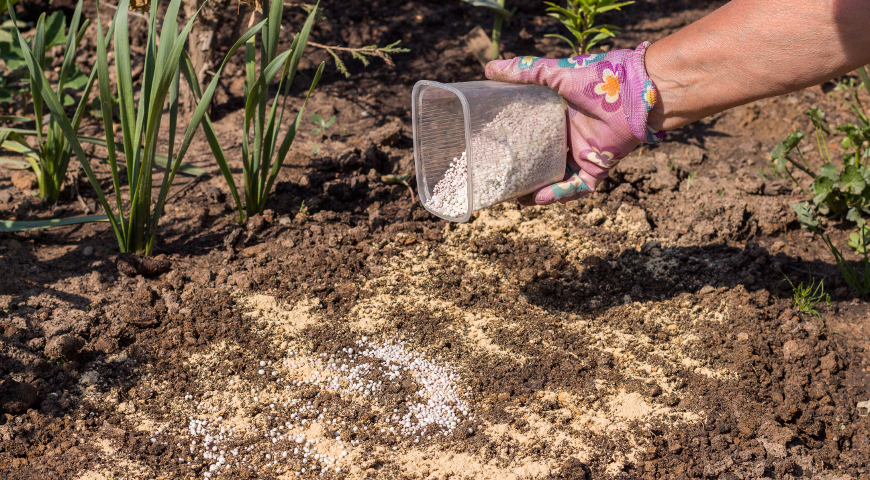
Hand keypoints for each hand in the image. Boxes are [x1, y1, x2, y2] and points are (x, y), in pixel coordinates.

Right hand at [485, 43, 662, 204]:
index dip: (519, 146)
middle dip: (527, 174)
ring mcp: (586, 153)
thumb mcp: (555, 74)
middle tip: (505, 181)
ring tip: (518, 198)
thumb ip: (524, 71)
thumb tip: (489, 68)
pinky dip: (560, 194)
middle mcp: (573, 138)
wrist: (636, 90)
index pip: (537, 137)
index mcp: (563, 118)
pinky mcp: (598, 166)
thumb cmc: (599, 77)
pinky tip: (539, 198)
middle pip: (546, 162)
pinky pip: (577, 186)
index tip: (499, 152)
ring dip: (540, 190)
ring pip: (559, 179)